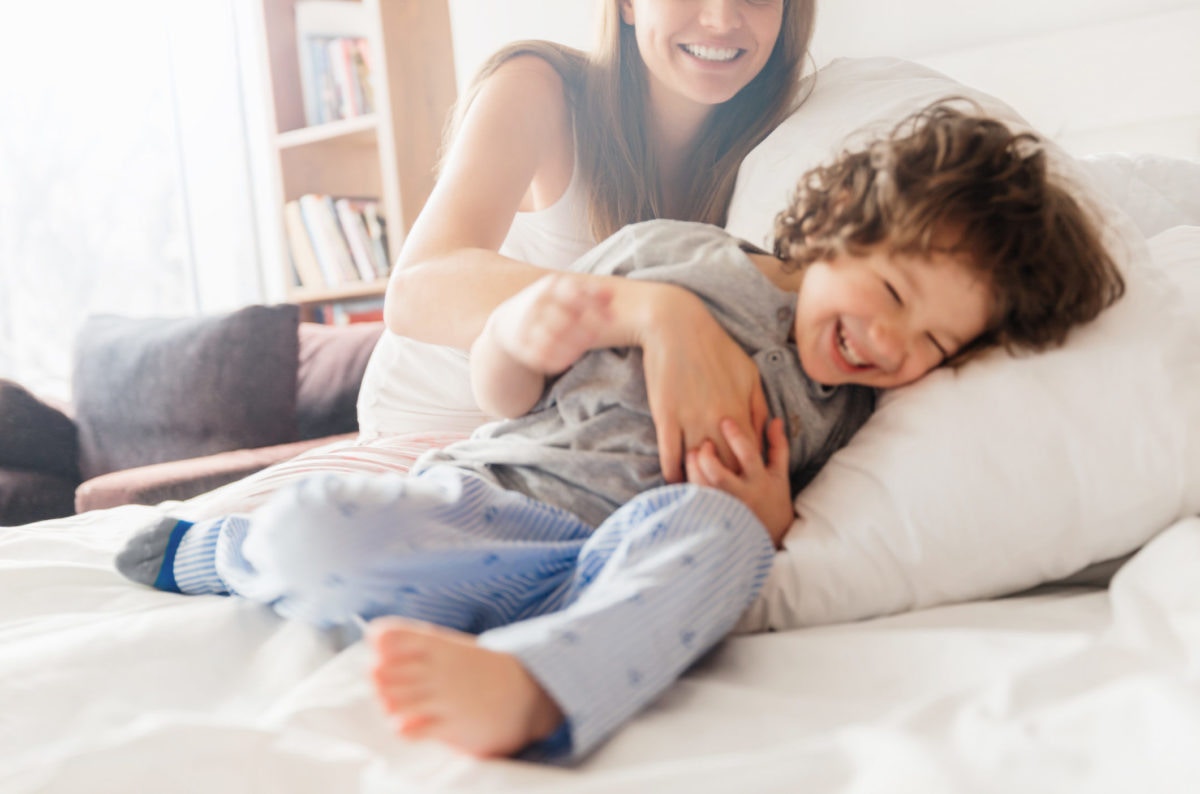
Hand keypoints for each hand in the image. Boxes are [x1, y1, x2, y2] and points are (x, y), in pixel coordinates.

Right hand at [489, 273, 613, 374]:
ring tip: (588, 344)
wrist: (506, 322)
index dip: (595, 307)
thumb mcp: (564, 291)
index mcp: (547, 288)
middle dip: (586, 328)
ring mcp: (525, 328)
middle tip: (599, 333)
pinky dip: (560, 359)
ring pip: (552, 340)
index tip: (612, 318)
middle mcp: (534, 306)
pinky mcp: (520, 348)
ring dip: (574, 344)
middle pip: (564, 319)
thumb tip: (612, 293)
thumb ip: (590, 291)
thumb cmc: (546, 305)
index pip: (573, 295)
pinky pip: (542, 357)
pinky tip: (572, 358)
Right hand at [641, 292, 767, 482]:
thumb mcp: (749, 373)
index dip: (748, 476)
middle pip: (725, 468)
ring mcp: (690, 421)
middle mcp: (717, 422)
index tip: (745, 487)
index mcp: (740, 412)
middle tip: (724, 500)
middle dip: (726, 487)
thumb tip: (766, 436)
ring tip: (699, 495)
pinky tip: (675, 480)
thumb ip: (759, 407)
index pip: (749, 458)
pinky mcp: (665, 417)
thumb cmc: (716, 347)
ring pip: (697, 467)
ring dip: (698, 484)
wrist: (677, 326)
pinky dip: (673, 473)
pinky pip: (669, 456)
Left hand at [685, 417, 792, 546]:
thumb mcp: (779, 476)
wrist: (766, 540)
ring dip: (693, 468)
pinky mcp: (711, 520)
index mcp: (760, 481)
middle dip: (707, 455)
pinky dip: (687, 486)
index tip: (724, 420)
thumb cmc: (773, 503)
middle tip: (703, 442)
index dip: (735, 436)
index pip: (747, 454)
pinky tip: (684, 473)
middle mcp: (742, 496)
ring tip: (691, 454)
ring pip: (703, 488)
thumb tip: (776, 419)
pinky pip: (694, 502)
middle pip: (719, 473)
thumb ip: (777, 447)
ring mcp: (725, 510)